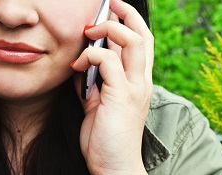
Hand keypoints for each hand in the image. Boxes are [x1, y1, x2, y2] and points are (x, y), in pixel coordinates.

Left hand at [71, 0, 153, 173]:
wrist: (113, 164)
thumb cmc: (106, 135)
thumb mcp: (98, 103)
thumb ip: (93, 82)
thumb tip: (82, 64)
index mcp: (137, 82)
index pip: (141, 43)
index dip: (129, 23)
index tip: (112, 12)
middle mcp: (140, 81)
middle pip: (143, 35)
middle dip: (127, 14)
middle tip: (110, 3)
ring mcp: (134, 88)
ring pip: (133, 41)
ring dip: (109, 30)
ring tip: (91, 30)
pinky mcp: (121, 96)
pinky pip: (107, 62)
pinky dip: (90, 57)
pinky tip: (77, 64)